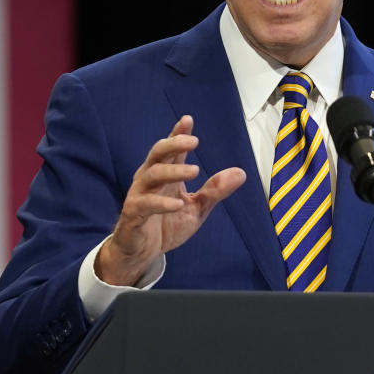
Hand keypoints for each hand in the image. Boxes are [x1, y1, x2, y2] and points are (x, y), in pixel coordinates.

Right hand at [96, 115, 245, 285]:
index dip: (178, 134)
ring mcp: (139, 196)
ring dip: (173, 171)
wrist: (143, 253)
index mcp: (165, 176)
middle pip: (157, 154)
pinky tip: (178, 204)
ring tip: (194, 170)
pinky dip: (162, 203)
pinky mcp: (133, 214)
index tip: (188, 120)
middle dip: (174, 144)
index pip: (171, 150)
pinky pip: (145, 204)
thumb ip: (215, 191)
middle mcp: (149, 180)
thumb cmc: (167, 225)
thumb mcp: (197, 209)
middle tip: (194, 141)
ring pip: (151, 175)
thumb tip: (241, 173)